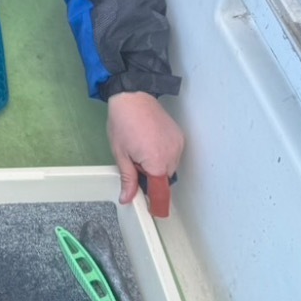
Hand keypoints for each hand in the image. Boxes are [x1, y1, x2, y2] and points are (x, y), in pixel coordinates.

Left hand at [106, 92, 185, 206]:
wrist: (133, 95)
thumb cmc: (122, 123)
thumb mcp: (121, 154)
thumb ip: (128, 179)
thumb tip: (127, 199)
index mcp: (157, 162)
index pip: (161, 190)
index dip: (155, 199)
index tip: (152, 205)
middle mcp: (172, 154)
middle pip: (165, 177)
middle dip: (152, 175)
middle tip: (136, 161)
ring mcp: (178, 144)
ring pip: (170, 165)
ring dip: (158, 164)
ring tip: (142, 147)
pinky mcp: (180, 135)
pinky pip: (174, 153)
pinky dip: (164, 153)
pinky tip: (151, 141)